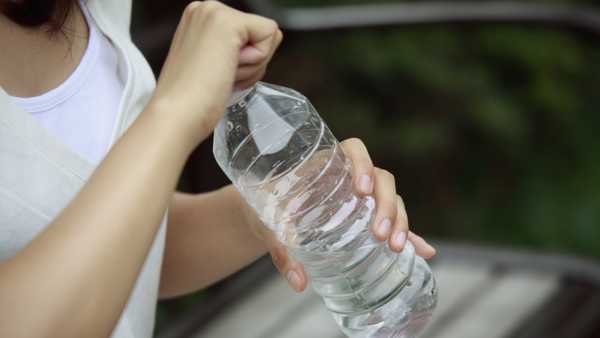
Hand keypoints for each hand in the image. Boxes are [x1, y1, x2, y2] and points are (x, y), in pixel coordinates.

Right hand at [149, 1, 282, 149]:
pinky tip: (228, 70)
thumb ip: (234, 51)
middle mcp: (207, 9)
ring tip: (220, 76)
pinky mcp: (228, 22)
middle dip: (252, 64)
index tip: (218, 74)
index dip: (247, 63)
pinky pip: (270, 36)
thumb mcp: (215, 66)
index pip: (252, 34)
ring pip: (268, 37)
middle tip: (220, 77)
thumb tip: (263, 47)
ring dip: (251, 67)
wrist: (177, 115)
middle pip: (263, 35)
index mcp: (202, 19)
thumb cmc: (192, 102)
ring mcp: (216, 12)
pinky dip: (256, 62)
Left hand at [245, 138, 435, 291]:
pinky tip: (423, 251)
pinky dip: (410, 236)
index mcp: (325, 163)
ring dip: (399, 220)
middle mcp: (348, 176)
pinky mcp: (365, 217)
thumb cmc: (264, 207)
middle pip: (381, 179)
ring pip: (391, 199)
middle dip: (385, 205)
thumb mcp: (267, 224)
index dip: (363, 164)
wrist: (261, 212)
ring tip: (393, 246)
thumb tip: (298, 282)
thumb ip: (280, 249)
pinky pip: (392, 222)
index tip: (361, 189)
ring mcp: (360, 197)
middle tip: (378, 234)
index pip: (354, 149)